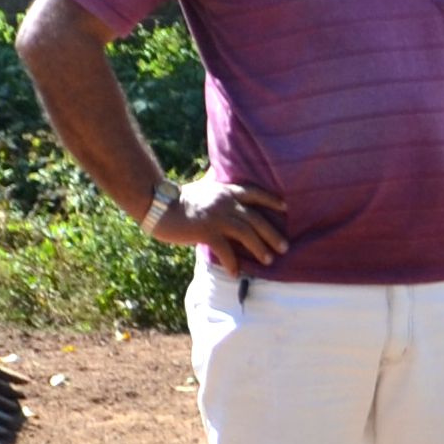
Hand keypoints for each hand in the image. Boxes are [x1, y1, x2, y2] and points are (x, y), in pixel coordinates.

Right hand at [160, 176, 284, 266]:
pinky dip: (232, 263)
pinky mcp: (206, 231)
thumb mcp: (200, 185)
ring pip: (246, 233)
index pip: (254, 193)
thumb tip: (215, 171)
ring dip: (259, 248)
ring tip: (268, 260)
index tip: (285, 208)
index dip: (271, 200)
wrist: (158, 204)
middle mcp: (225, 202)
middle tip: (285, 247)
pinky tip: (236, 272)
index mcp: (225, 191)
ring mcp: (217, 217)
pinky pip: (225, 250)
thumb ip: (211, 180)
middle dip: (272, 233)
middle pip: (256, 218)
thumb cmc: (177, 198)